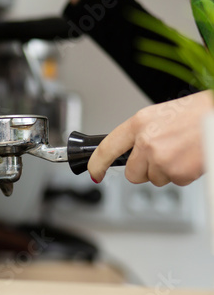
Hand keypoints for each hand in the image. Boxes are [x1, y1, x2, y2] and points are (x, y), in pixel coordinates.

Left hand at [88, 90, 212, 185]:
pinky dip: (184, 174)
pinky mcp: (178, 172)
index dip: (97, 164)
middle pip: (132, 173)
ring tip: (182, 151)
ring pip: (155, 179)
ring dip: (167, 171)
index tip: (94, 172)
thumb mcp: (163, 115)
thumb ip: (144, 133)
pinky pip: (175, 181)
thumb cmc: (199, 113)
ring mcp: (162, 158)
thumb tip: (133, 151)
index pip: (106, 148)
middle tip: (162, 157)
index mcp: (140, 122)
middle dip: (145, 170)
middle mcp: (147, 140)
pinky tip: (191, 157)